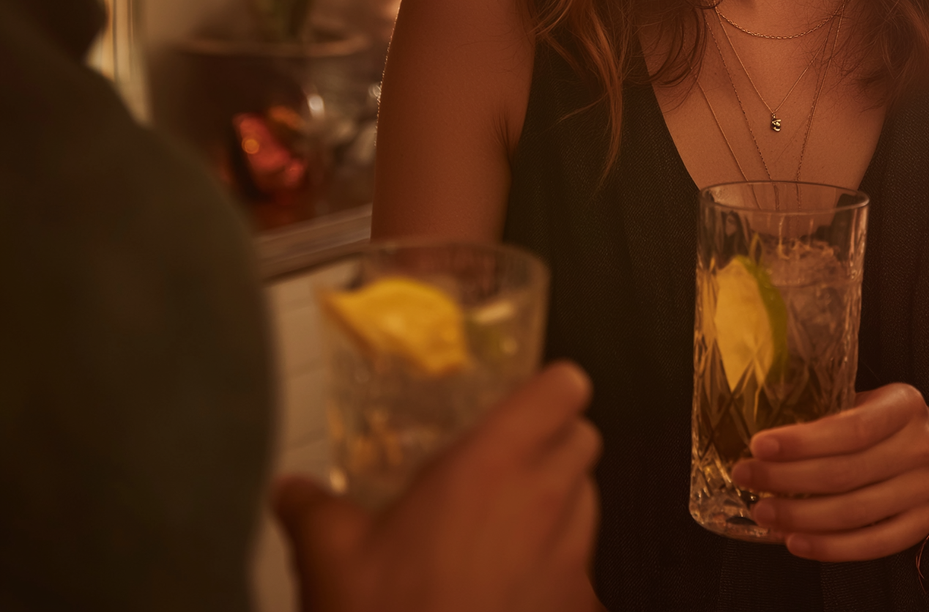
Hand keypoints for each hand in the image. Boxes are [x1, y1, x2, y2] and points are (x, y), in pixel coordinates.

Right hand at [274, 361, 601, 611]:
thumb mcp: (332, 557)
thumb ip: (311, 508)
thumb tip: (290, 491)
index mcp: (493, 464)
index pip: (563, 388)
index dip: (550, 389)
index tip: (526, 400)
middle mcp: (546, 500)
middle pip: (584, 439)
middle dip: (553, 445)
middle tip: (506, 466)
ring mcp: (572, 558)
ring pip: (588, 501)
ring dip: (560, 504)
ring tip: (507, 529)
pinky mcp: (582, 607)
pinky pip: (585, 570)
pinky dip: (560, 570)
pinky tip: (513, 590)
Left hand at [729, 383, 928, 561]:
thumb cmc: (888, 422)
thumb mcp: (868, 400)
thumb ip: (830, 409)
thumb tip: (766, 426)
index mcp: (905, 406)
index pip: (851, 428)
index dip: (803, 441)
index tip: (760, 444)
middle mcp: (920, 448)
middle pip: (845, 473)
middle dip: (786, 478)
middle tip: (746, 476)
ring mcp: (923, 491)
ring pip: (854, 513)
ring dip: (800, 516)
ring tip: (761, 511)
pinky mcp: (919, 526)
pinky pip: (871, 545)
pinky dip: (829, 548)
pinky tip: (794, 541)